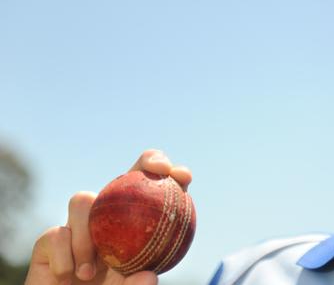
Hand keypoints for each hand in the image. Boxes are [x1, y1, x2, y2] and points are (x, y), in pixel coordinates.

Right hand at [25, 149, 192, 284]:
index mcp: (132, 230)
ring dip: (87, 233)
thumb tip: (149, 276)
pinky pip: (55, 234)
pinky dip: (64, 255)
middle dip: (146, 162)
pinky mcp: (49, 241)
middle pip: (124, 177)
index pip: (153, 194)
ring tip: (90, 271)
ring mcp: (77, 227)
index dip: (170, 176)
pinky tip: (70, 274)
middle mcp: (106, 221)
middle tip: (158, 170)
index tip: (183, 175)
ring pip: (82, 199)